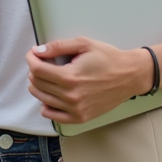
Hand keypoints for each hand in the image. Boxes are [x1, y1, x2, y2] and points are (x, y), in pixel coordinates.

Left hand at [26, 38, 152, 123]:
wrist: (130, 76)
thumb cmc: (109, 58)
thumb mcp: (84, 44)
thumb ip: (58, 47)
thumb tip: (38, 51)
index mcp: (70, 77)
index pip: (38, 70)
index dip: (31, 59)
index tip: (32, 54)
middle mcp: (70, 96)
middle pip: (37, 84)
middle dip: (34, 70)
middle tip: (41, 62)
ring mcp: (75, 109)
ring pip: (42, 99)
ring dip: (38, 86)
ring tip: (46, 76)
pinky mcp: (80, 117)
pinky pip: (53, 116)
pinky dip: (46, 106)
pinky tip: (51, 96)